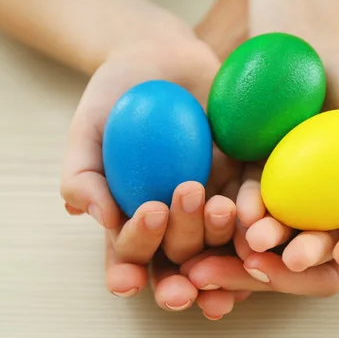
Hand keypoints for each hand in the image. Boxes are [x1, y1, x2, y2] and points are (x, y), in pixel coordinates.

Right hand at [59, 37, 242, 314]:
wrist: (159, 56)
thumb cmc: (115, 97)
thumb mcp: (88, 131)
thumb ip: (82, 176)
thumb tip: (96, 217)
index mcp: (135, 217)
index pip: (130, 256)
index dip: (128, 273)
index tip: (128, 281)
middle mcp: (177, 219)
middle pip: (181, 253)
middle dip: (178, 247)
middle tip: (164, 213)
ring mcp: (212, 199)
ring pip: (221, 235)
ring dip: (221, 237)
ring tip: (216, 211)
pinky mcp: (242, 174)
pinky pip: (253, 199)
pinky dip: (256, 210)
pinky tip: (255, 216)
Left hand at [185, 49, 338, 296]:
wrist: (318, 59)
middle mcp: (323, 213)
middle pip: (311, 253)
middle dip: (299, 263)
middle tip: (285, 260)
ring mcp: (287, 199)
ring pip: (274, 235)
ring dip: (261, 244)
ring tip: (251, 240)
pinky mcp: (257, 179)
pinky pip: (247, 201)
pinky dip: (241, 209)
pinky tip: (231, 211)